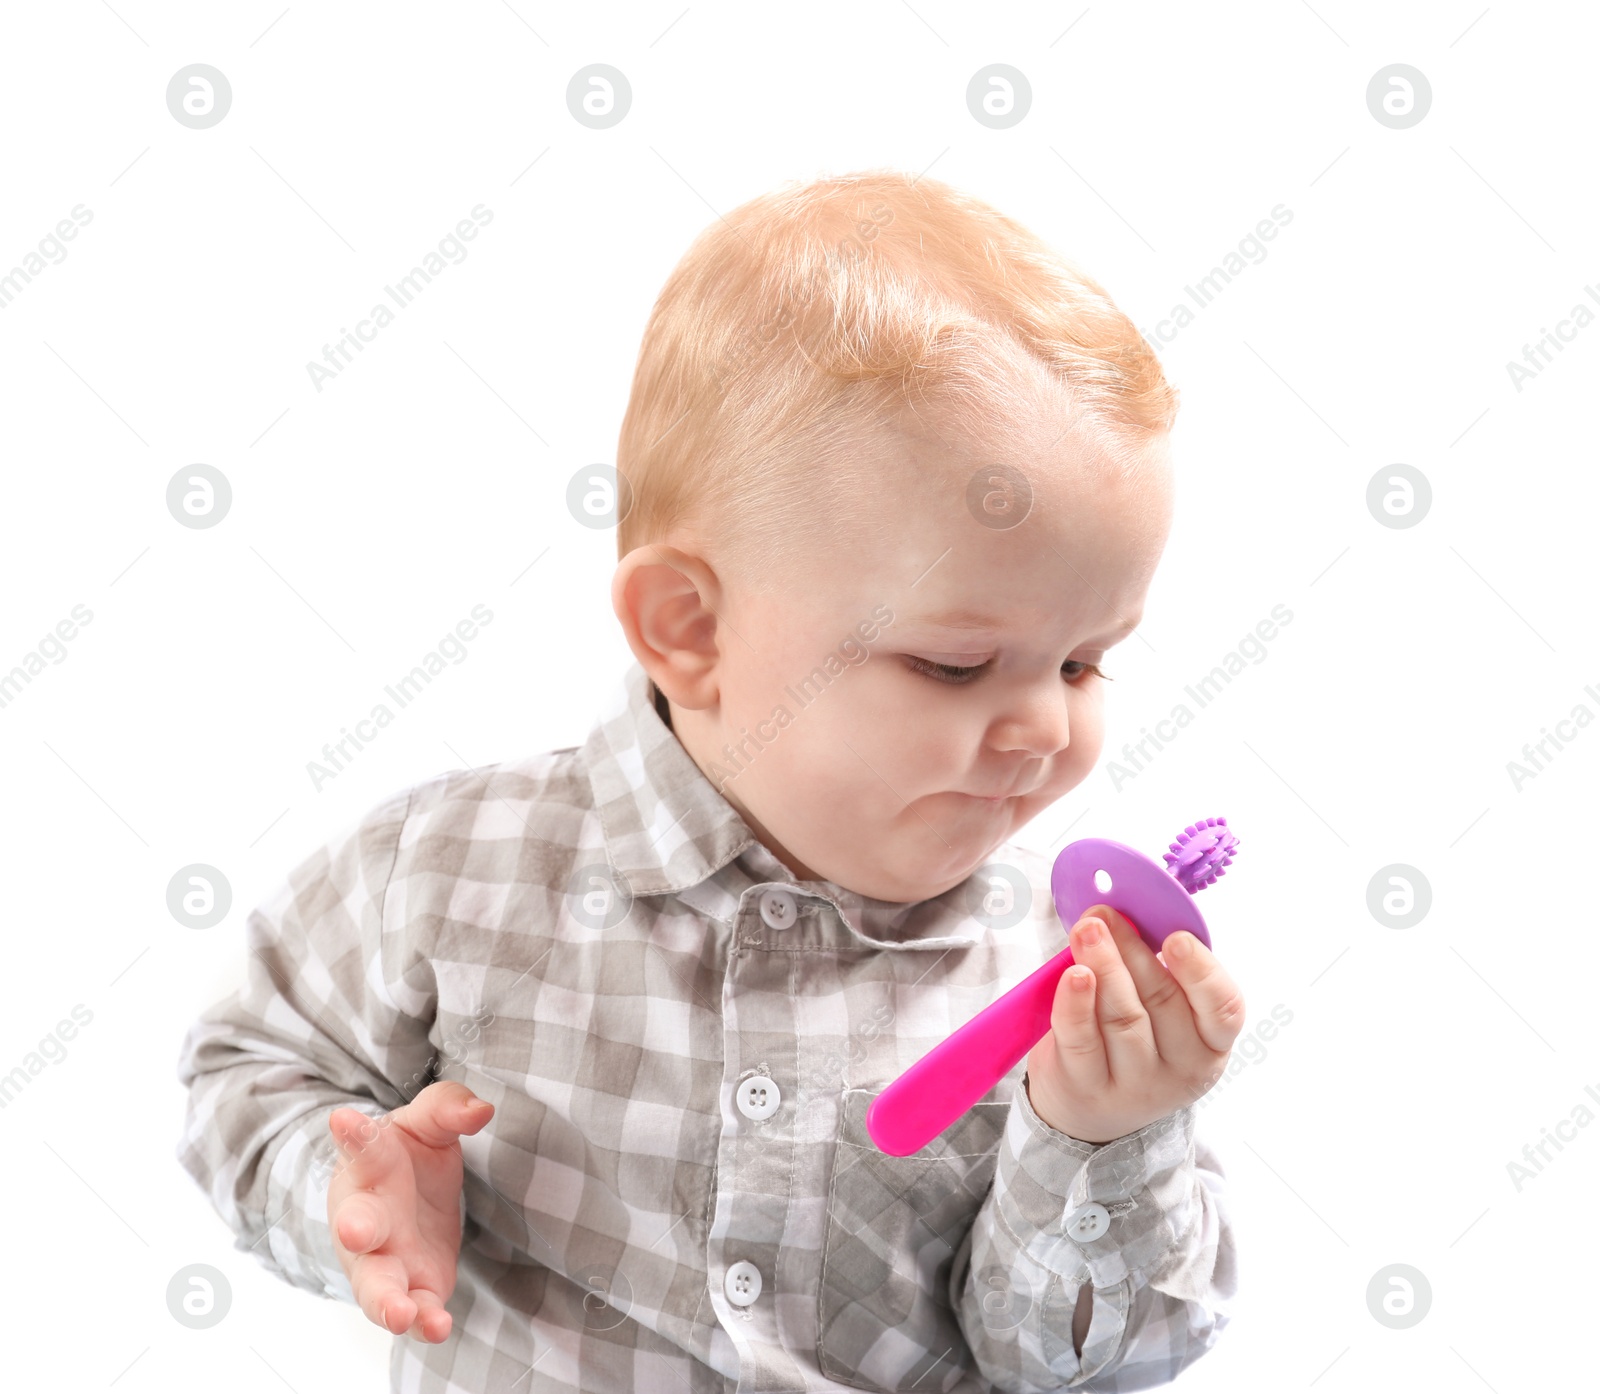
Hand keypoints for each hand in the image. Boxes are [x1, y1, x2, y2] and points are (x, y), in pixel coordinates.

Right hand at [326, 1080, 494, 1341]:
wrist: (408, 1193)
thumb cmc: (408, 1151)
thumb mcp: (428, 1120)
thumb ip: (449, 1108)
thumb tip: (481, 1110)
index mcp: (368, 1164)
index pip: (361, 1146)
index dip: (354, 1135)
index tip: (343, 1119)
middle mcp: (366, 1215)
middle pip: (356, 1223)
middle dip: (356, 1227)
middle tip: (355, 1230)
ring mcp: (384, 1258)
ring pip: (376, 1284)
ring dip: (385, 1300)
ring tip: (399, 1313)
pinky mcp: (413, 1286)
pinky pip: (414, 1310)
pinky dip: (423, 1322)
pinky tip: (437, 1327)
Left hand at [1025, 903, 1243, 1144]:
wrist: (1087, 1106)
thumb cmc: (1130, 1040)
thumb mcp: (1158, 1012)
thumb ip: (1155, 968)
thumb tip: (1127, 912)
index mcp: (1211, 1042)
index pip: (1224, 1009)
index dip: (1201, 971)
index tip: (1175, 938)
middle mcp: (1181, 1069)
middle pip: (1162, 1001)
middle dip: (1134, 950)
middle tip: (1107, 915)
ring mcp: (1135, 1085)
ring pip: (1123, 1018)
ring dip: (1103, 966)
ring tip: (1087, 930)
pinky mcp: (1088, 1089)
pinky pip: (1082, 1039)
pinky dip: (1076, 1002)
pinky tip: (1073, 974)